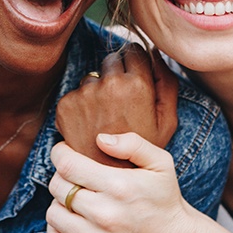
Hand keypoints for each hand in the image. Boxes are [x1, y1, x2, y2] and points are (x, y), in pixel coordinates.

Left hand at [46, 133, 204, 232]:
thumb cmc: (166, 199)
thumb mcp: (161, 162)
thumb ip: (132, 143)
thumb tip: (100, 139)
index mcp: (119, 186)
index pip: (68, 166)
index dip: (60, 153)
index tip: (64, 150)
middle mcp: (105, 214)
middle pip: (57, 187)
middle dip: (60, 174)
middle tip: (72, 172)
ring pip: (53, 214)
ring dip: (58, 201)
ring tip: (73, 196)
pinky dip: (57, 227)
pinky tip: (72, 218)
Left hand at [56, 44, 177, 164]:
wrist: (111, 182)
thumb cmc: (143, 152)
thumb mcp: (167, 121)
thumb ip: (166, 83)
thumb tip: (155, 52)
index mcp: (137, 85)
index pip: (133, 50)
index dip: (136, 63)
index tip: (135, 78)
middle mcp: (109, 84)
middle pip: (111, 59)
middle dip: (116, 74)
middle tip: (120, 103)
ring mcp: (85, 94)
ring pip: (91, 77)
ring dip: (97, 90)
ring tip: (105, 119)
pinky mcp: (66, 105)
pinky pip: (75, 93)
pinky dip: (80, 105)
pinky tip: (90, 126)